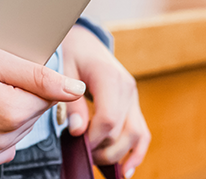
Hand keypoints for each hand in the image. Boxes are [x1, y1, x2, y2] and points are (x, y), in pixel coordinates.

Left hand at [61, 26, 150, 176]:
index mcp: (110, 77)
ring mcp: (133, 97)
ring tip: (96, 161)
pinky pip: (142, 133)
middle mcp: (127, 88)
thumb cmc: (69, 53)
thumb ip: (70, 101)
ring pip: (136, 135)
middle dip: (100, 148)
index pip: (108, 119)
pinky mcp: (133, 105)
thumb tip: (77, 131)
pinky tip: (125, 169)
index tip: (74, 143)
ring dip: (117, 154)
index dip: (92, 138)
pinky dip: (136, 153)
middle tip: (79, 152)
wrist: (83, 41)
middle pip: (121, 131)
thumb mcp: (63, 71)